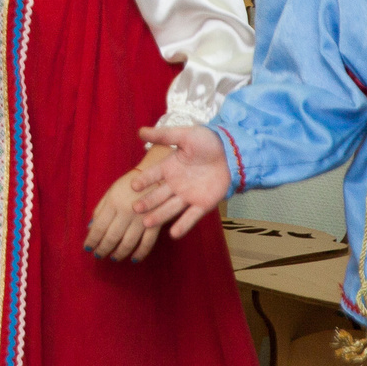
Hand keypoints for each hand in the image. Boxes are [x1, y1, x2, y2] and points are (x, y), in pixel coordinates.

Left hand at [83, 156, 172, 261]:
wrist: (157, 176)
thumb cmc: (130, 184)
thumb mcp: (111, 192)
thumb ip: (100, 209)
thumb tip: (90, 228)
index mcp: (113, 202)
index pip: (99, 227)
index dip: (92, 240)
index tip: (87, 248)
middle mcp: (126, 212)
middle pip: (112, 237)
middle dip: (103, 249)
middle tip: (98, 255)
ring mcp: (142, 218)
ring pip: (128, 243)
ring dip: (119, 253)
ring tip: (113, 257)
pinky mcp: (156, 222)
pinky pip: (147, 243)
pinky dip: (140, 253)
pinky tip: (134, 258)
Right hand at [129, 124, 229, 238]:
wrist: (233, 152)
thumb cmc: (207, 142)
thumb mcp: (185, 135)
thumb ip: (163, 136)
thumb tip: (140, 131)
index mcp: (169, 167)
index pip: (153, 175)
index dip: (144, 180)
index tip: (133, 186)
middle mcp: (175, 184)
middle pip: (158, 195)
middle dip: (147, 202)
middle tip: (135, 208)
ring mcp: (188, 196)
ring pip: (170, 208)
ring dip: (159, 215)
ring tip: (146, 223)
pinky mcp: (202, 205)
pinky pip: (191, 217)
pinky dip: (183, 225)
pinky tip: (173, 234)